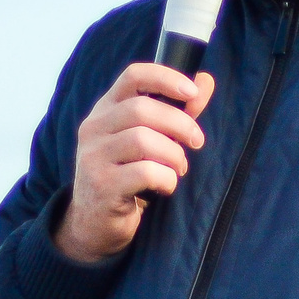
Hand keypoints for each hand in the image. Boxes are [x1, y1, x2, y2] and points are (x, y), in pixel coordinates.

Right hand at [54, 63, 214, 264]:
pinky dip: (166, 179)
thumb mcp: (149, 139)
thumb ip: (177, 111)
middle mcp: (94, 127)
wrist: (94, 222)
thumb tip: (206, 80)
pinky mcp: (101, 185)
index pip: (133, 76)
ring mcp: (93, 156)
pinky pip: (144, 172)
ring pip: (143, 140)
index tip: (193, 93)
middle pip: (142, 109)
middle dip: (180, 124)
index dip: (166, 78)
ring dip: (174, 155)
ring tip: (179, 168)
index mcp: (106, 109)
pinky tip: (166, 186)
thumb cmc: (128, 174)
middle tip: (196, 142)